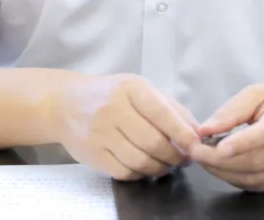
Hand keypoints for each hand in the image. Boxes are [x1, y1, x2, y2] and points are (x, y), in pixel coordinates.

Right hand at [55, 73, 200, 181]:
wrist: (66, 103)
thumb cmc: (111, 94)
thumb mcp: (139, 89)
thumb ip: (170, 107)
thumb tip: (196, 131)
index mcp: (130, 88)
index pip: (161, 113)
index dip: (182, 133)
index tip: (197, 146)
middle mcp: (113, 109)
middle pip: (153, 142)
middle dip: (175, 155)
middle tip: (184, 159)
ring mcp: (101, 134)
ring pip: (140, 161)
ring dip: (161, 167)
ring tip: (168, 164)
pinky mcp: (93, 155)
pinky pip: (125, 172)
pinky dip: (141, 174)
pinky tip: (146, 167)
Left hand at [189, 82, 263, 191]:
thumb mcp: (261, 92)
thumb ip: (233, 110)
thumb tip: (205, 129)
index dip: (243, 141)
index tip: (218, 146)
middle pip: (256, 160)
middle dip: (220, 160)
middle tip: (195, 151)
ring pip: (255, 177)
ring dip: (223, 171)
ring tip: (202, 158)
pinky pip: (257, 186)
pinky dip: (234, 179)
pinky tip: (219, 167)